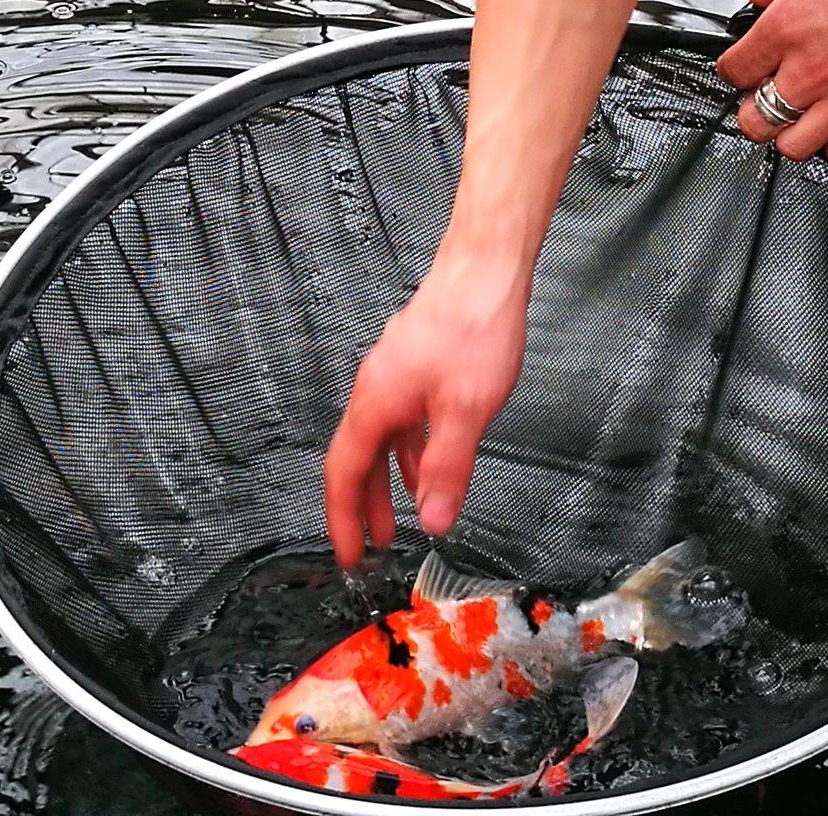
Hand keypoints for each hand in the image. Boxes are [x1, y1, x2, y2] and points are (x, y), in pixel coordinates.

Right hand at [322, 258, 528, 570]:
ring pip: (377, 442)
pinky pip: (398, 423)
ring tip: (395, 521)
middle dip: (359, 509)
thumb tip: (432, 521)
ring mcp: (393, 377)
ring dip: (382, 484)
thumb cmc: (473, 328)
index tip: (348, 557)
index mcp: (375, 404)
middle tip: (367, 550)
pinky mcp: (413, 367)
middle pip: (355, 460)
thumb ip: (445, 469)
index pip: (344, 474)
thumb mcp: (466, 411)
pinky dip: (404, 454)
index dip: (342, 520)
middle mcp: (374, 390)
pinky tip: (423, 466)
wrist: (485, 270)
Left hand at [716, 0, 827, 172]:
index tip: (746, 67)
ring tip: (804, 119)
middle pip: (756, 118)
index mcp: (788, 26)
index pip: (733, 70)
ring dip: (794, 136)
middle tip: (767, 99)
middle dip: (754, 112)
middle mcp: (813, 68)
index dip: (735, 70)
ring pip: (795, 146)